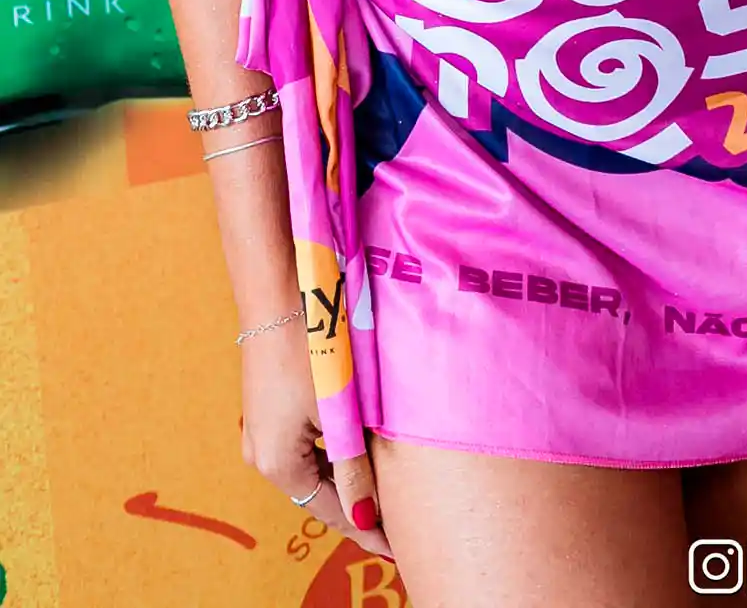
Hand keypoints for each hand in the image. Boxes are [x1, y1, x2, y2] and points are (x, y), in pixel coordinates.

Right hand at [240, 319, 391, 555]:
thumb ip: (354, 468)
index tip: (394, 548)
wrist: (279, 286)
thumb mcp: (339, 412)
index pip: (330, 511)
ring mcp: (262, 428)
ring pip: (313, 465)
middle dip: (356, 503)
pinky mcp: (269, 405)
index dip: (364, 529)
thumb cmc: (311, 345)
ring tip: (384, 487)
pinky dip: (332, 449)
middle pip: (318, 491)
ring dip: (346, 474)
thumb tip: (367, 516)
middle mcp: (261, 454)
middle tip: (396, 521)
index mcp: (277, 464)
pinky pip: (305, 441)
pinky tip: (358, 447)